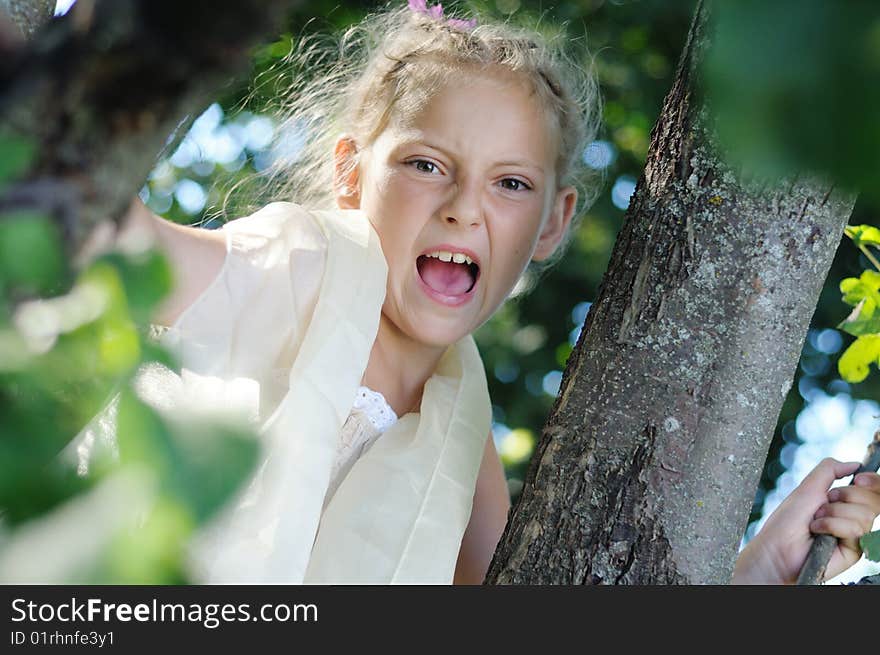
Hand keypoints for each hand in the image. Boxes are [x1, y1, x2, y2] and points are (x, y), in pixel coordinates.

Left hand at [732, 457, 879, 583]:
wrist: (777, 547)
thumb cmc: (788, 520)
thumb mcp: (808, 487)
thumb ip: (829, 470)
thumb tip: (855, 465)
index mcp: (845, 502)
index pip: (873, 490)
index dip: (873, 482)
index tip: (859, 478)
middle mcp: (853, 517)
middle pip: (872, 501)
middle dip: (845, 496)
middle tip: (822, 505)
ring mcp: (855, 535)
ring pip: (864, 515)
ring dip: (833, 514)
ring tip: (815, 521)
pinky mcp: (854, 550)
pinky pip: (855, 530)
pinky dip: (832, 526)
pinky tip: (818, 532)